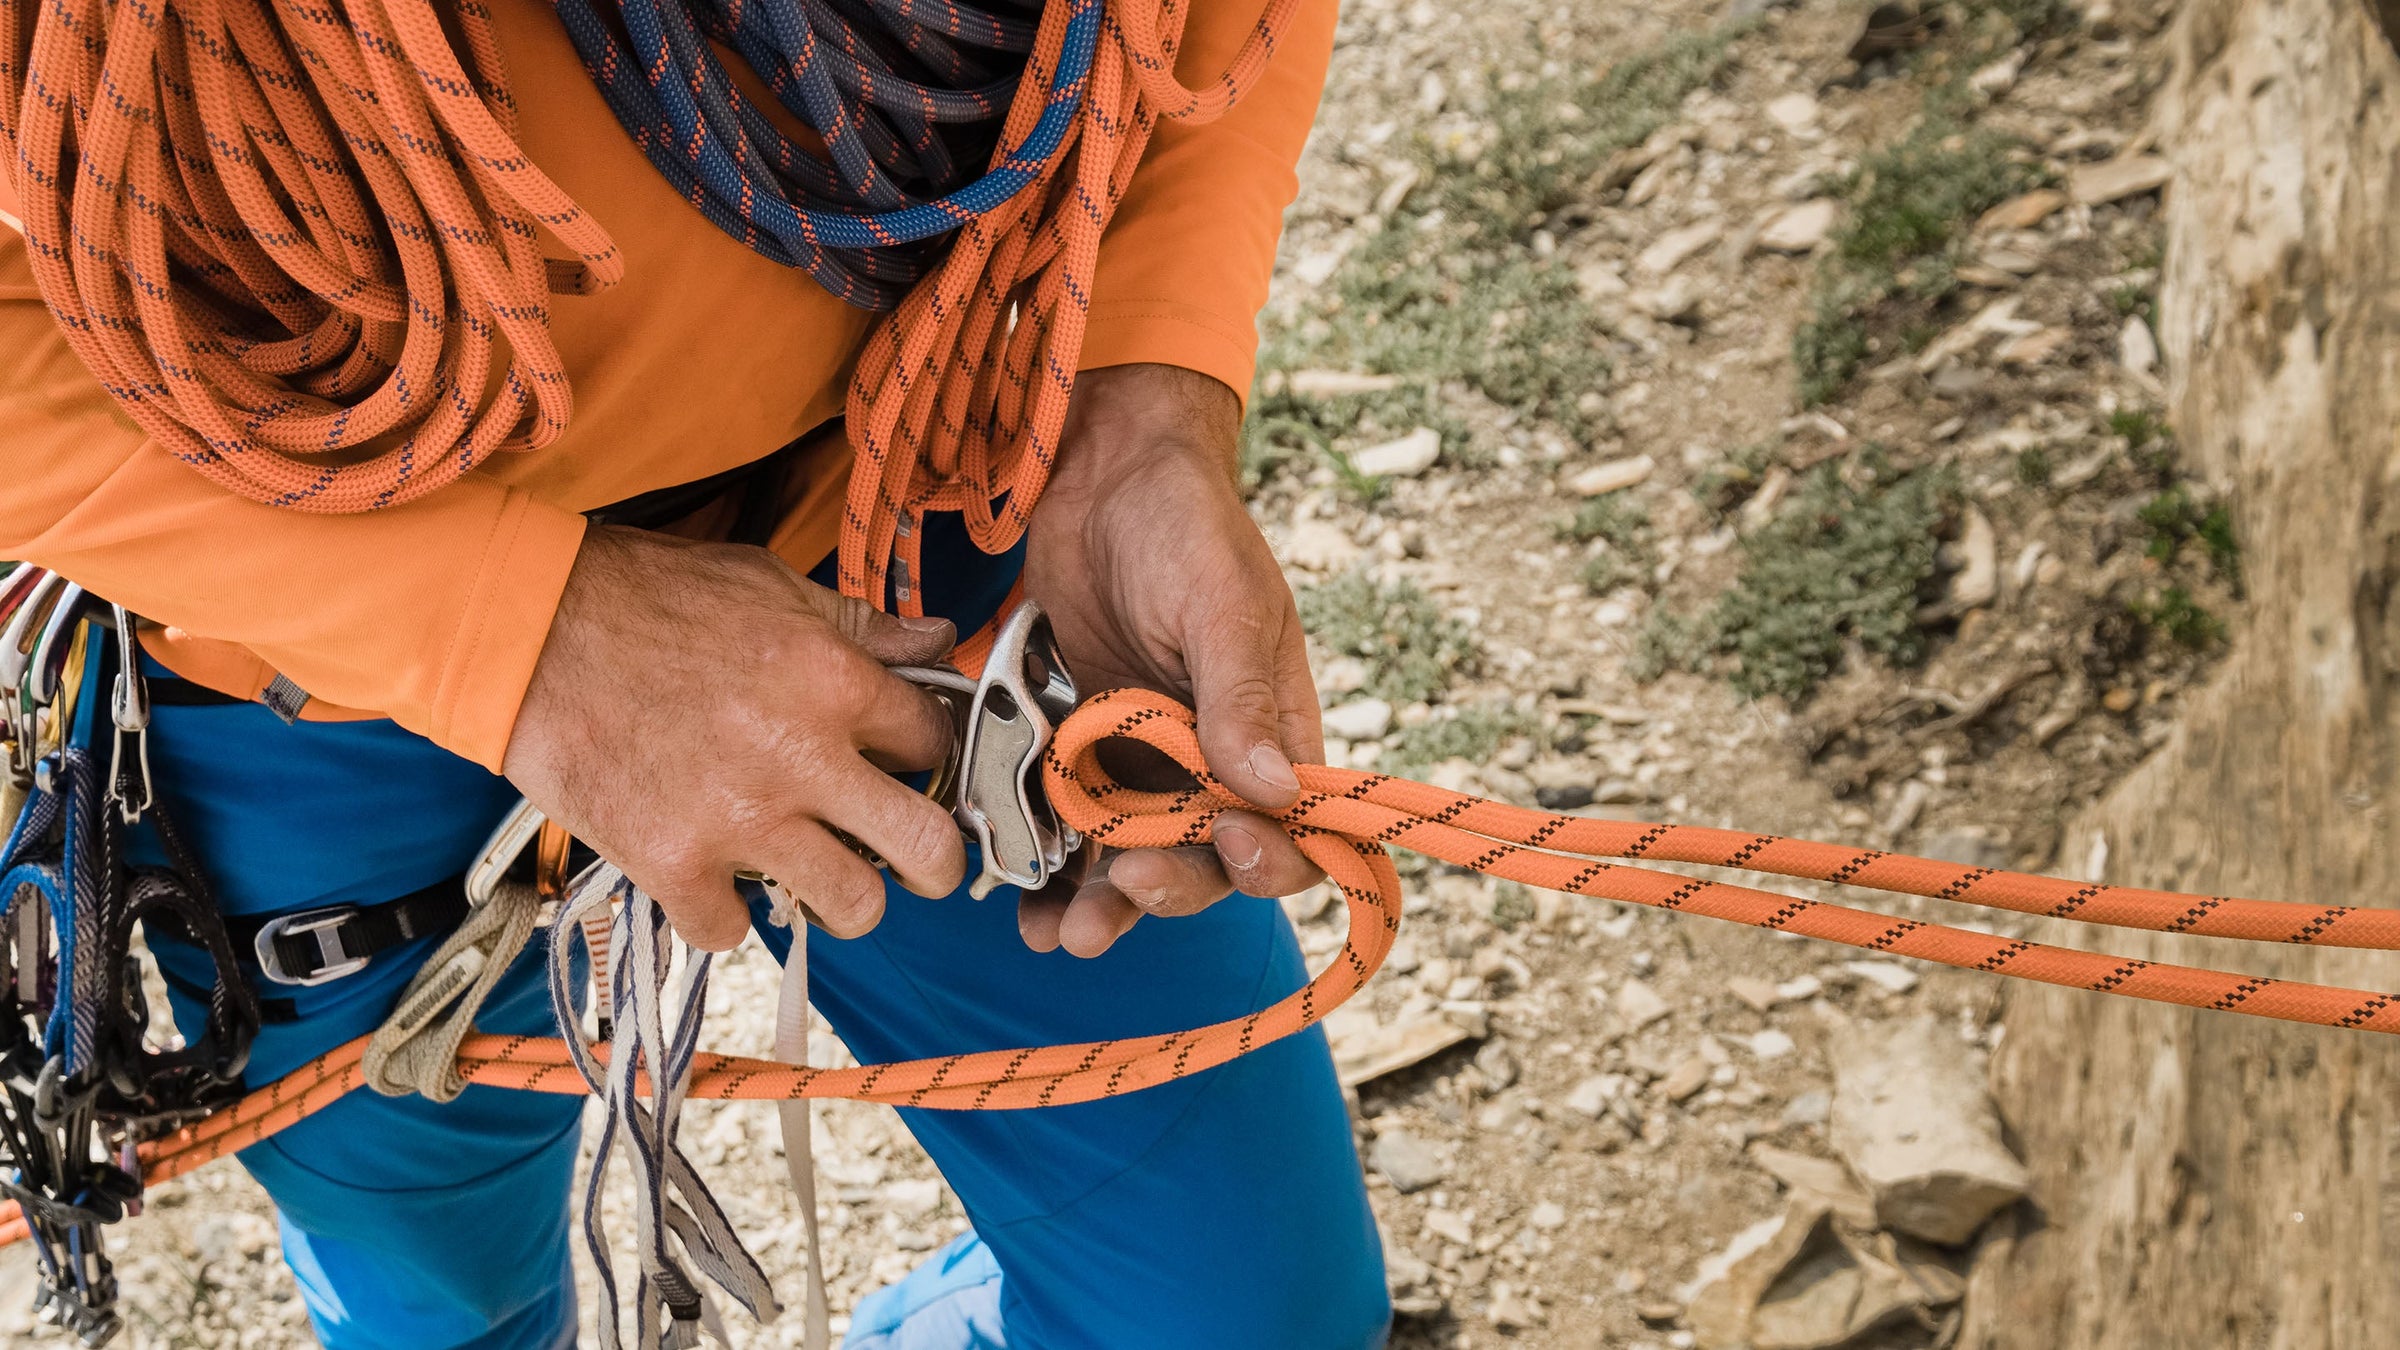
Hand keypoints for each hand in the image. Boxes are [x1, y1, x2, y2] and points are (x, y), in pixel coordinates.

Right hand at [504, 526, 966, 948]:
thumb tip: (937, 640)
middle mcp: (801, 758)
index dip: (926, 755)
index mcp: (834, 680)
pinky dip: (723, 912)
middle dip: (934, 860)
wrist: (528, 628)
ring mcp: (738, 820)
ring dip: (840, 897)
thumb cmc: (647, 596)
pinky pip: (733, 931)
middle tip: (915, 860)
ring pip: (851, 906)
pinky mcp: (671, 864)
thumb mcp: (770, 584)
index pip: (935, 743)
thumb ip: (861, 625)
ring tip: (815, 872)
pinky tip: (711, 874)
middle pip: (926, 849)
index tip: (906, 765)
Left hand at [1019, 364, 1325, 956]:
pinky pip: (1072, 829)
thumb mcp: (1219, 603)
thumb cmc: (1184, 524)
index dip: (1268, 858)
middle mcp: (1215, 761)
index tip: (1225, 844)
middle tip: (1119, 893)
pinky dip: (1050, 871)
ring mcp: (1144, 761)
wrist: (1099, 472)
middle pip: (1205, 863)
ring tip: (1058, 934)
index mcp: (1276, 731)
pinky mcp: (1081, 750)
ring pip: (1133, 860)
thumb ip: (1240, 697)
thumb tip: (1274, 792)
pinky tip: (1020, 901)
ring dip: (1101, 906)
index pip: (1296, 829)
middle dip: (1166, 891)